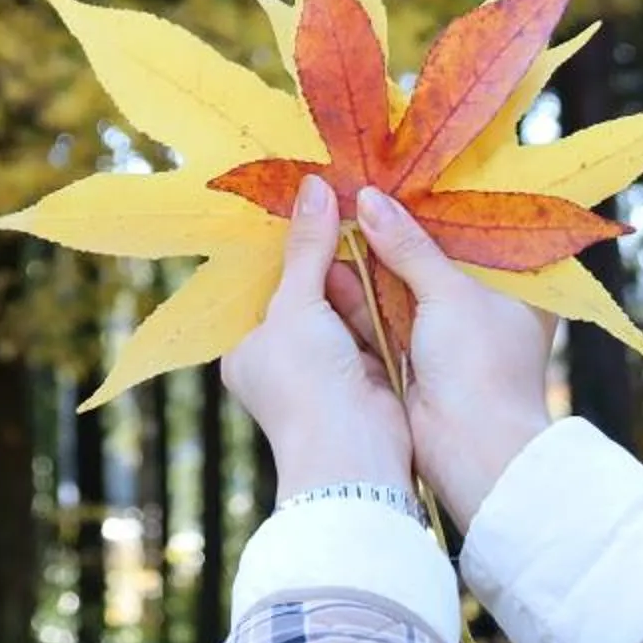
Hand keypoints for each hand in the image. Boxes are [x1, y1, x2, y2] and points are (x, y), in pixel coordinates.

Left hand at [221, 173, 414, 495]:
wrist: (354, 455)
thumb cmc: (305, 382)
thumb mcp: (297, 305)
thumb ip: (307, 249)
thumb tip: (312, 187)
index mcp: (248, 347)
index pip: (264, 284)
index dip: (287, 244)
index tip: (308, 200)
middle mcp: (283, 358)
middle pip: (307, 293)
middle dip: (327, 254)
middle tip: (346, 200)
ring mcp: (327, 368)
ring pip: (343, 308)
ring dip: (358, 273)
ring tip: (372, 218)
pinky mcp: (366, 374)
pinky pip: (372, 325)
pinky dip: (382, 300)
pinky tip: (395, 257)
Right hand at [339, 187, 555, 526]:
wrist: (472, 452)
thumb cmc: (482, 367)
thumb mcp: (449, 293)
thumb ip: (409, 245)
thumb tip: (369, 198)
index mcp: (519, 287)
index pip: (481, 229)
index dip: (444, 202)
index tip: (408, 170)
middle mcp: (487, 306)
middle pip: (438, 256)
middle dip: (400, 228)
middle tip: (363, 187)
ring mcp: (451, 334)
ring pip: (406, 285)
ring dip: (374, 260)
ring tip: (337, 216)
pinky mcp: (418, 356)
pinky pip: (386, 316)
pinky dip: (361, 296)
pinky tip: (330, 264)